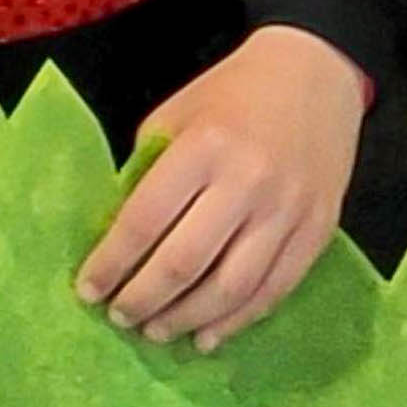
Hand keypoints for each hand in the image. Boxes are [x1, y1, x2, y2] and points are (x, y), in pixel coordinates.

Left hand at [73, 21, 363, 349]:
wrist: (316, 70)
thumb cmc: (235, 91)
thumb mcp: (177, 113)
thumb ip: (149, 172)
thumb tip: (120, 239)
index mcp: (205, 146)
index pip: (145, 220)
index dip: (111, 263)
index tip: (89, 289)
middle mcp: (248, 181)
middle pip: (183, 263)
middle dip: (142, 299)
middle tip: (120, 316)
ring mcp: (287, 210)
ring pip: (229, 288)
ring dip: (185, 320)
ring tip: (155, 332)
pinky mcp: (317, 229)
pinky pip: (273, 290)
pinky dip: (236, 322)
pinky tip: (206, 337)